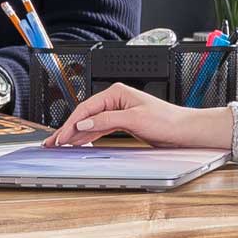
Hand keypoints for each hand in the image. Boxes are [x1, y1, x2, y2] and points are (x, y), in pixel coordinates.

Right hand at [44, 84, 232, 148]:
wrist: (185, 130)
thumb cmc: (167, 120)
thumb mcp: (134, 120)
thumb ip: (106, 120)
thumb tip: (84, 124)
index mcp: (116, 93)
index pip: (86, 109)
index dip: (71, 124)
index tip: (60, 136)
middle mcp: (116, 100)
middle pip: (86, 116)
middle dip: (68, 129)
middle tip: (53, 142)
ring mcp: (119, 112)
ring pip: (91, 123)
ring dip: (76, 134)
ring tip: (60, 144)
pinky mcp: (124, 123)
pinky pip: (100, 129)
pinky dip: (89, 136)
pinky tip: (79, 142)